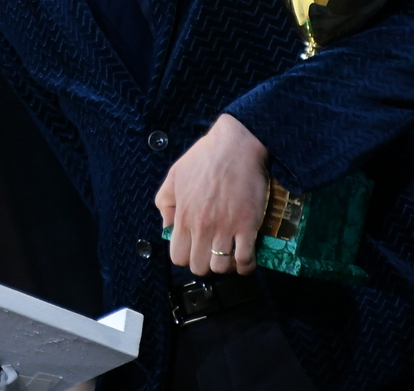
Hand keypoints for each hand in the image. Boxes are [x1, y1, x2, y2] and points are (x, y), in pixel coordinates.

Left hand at [154, 114, 269, 275]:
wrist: (236, 145)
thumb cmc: (204, 157)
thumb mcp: (174, 175)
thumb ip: (165, 202)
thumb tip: (166, 226)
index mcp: (184, 216)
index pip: (177, 257)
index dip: (185, 257)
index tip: (193, 250)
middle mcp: (202, 226)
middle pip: (199, 266)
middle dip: (204, 264)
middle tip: (211, 253)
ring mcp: (225, 228)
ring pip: (221, 267)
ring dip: (225, 266)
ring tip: (229, 255)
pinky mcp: (248, 226)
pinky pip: (246, 259)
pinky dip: (246, 266)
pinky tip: (245, 261)